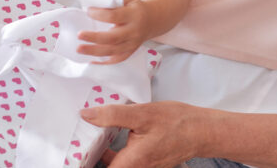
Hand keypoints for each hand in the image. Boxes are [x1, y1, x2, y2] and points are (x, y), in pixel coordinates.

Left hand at [79, 0, 152, 63]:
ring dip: (94, 51)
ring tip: (79, 49)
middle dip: (94, 37)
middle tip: (79, 35)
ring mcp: (133, 44)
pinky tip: (91, 61)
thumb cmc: (136, 8)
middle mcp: (133, 31)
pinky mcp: (130, 51)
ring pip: (113, 51)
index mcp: (133, 15)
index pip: (114, 16)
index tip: (88, 11)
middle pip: (113, 38)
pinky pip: (117, 60)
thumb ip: (112, 2)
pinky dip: (104, 62)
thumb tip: (92, 7)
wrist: (154, 19)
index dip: (99, 14)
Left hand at [81, 101, 203, 167]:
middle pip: (106, 167)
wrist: (202, 131)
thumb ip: (112, 115)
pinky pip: (124, 161)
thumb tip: (86, 115)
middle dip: (91, 155)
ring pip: (114, 165)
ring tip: (92, 133)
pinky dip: (115, 150)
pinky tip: (112, 133)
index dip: (84, 162)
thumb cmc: (176, 123)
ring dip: (102, 152)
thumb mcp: (142, 114)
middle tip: (79, 138)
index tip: (74, 151)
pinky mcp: (146, 163)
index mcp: (131, 163)